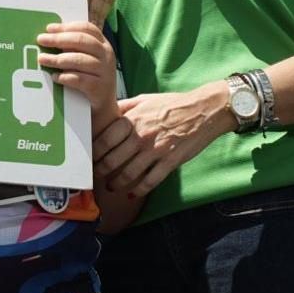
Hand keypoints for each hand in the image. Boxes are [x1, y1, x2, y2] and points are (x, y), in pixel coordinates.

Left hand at [35, 21, 117, 122]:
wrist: (103, 108)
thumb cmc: (89, 78)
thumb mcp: (84, 60)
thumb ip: (72, 48)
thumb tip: (48, 37)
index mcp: (103, 44)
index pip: (86, 28)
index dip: (67, 26)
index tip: (49, 28)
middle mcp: (107, 55)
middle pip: (82, 40)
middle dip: (58, 39)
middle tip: (41, 40)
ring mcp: (105, 72)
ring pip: (79, 59)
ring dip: (58, 58)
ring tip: (42, 59)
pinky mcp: (100, 88)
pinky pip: (79, 79)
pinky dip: (65, 77)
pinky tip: (54, 77)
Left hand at [93, 84, 232, 196]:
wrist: (204, 110)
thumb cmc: (173, 104)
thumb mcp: (145, 99)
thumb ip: (124, 107)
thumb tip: (105, 111)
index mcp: (133, 119)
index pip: (105, 139)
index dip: (94, 151)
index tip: (89, 157)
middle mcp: (142, 135)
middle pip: (113, 160)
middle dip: (101, 171)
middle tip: (96, 176)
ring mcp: (156, 150)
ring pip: (129, 173)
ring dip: (116, 183)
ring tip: (111, 186)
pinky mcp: (170, 161)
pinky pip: (150, 181)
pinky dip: (138, 190)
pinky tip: (131, 193)